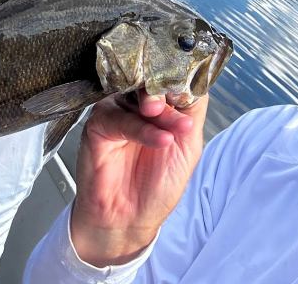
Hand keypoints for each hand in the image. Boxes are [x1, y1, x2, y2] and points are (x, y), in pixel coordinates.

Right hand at [70, 91, 207, 266]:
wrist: (130, 220)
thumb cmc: (157, 184)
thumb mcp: (188, 145)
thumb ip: (192, 111)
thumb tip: (199, 80)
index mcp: (160, 103)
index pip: (172, 78)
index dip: (185, 82)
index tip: (196, 89)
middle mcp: (137, 102)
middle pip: (154, 81)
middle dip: (170, 94)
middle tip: (181, 117)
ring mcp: (117, 111)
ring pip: (138, 96)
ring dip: (160, 112)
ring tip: (172, 132)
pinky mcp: (98, 124)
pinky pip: (120, 119)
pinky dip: (143, 130)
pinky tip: (160, 141)